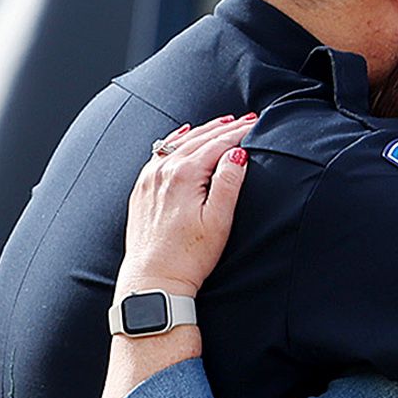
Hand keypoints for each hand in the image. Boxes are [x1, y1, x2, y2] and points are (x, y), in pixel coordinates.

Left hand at [119, 116, 255, 297]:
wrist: (153, 278)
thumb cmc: (189, 256)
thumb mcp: (218, 221)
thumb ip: (228, 183)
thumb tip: (237, 154)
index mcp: (185, 175)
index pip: (218, 144)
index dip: (239, 132)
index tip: (255, 124)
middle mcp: (164, 170)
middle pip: (199, 139)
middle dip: (224, 128)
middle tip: (246, 120)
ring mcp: (150, 178)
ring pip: (179, 143)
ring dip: (203, 131)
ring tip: (223, 123)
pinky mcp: (142, 188)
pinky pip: (160, 152)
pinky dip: (176, 140)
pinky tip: (184, 135)